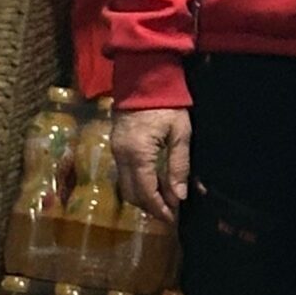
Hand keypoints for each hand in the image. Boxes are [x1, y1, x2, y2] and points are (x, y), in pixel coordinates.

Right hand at [112, 106, 190, 222]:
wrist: (144, 75)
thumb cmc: (167, 103)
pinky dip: (137, 183)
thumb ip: (179, 165)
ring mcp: (115, 150)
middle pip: (132, 194)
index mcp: (138, 154)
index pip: (146, 192)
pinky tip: (153, 182)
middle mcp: (122, 156)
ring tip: (163, 200)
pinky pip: (123, 173)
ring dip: (143, 196)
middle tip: (169, 213)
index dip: (159, 209)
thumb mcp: (180, 132)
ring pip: (125, 185)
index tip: (172, 219)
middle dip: (150, 207)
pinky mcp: (115, 144)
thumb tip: (179, 196)